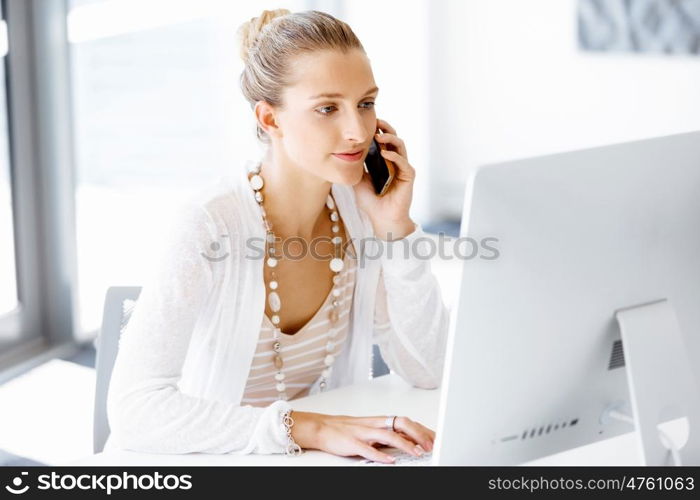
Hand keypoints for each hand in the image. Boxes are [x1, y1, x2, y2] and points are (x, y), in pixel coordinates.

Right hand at [290, 411, 434, 463]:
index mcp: (380, 421)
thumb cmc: (347, 430)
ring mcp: (363, 432)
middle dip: (419, 434)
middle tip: (431, 445)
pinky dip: (380, 455)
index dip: (422, 429)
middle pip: (401, 424)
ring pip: (388, 435)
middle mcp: (374, 424)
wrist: (322, 427)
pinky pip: (367, 449)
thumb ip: (389, 434)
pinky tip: (390, 460)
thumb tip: (410, 440)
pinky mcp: (352, 442)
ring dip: (405, 444)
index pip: (406, 421)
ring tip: (417, 453)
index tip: (435, 438)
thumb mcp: (371, 430)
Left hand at [353, 118, 416, 240]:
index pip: (382, 140)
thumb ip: (357, 166)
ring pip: (400, 146)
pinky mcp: (409, 176)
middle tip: (376, 121)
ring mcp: (403, 168)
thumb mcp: (358, 180)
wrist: (381, 219)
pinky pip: (403, 162)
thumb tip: (346, 151)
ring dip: (390, 138)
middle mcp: (395, 162)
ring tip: (378, 135)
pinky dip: (394, 155)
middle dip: (385, 128)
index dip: (376, 130)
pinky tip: (384, 153)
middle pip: (393, 138)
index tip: (366, 122)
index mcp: (384, 161)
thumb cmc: (371, 202)